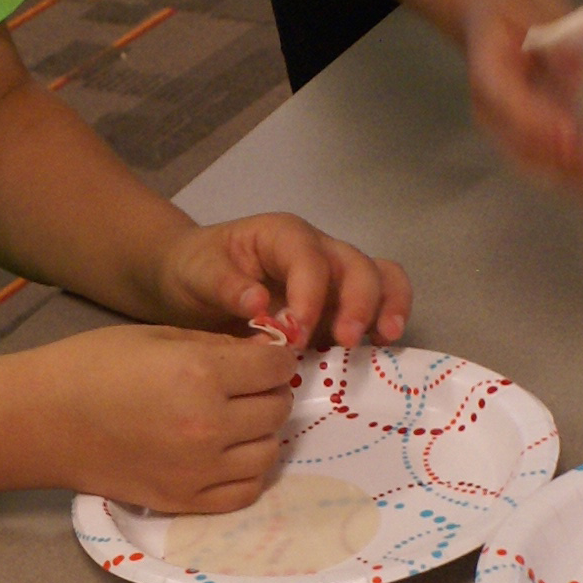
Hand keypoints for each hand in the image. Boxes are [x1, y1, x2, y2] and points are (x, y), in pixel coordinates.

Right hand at [26, 320, 296, 511]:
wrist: (44, 421)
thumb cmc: (93, 366)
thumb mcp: (159, 336)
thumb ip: (217, 347)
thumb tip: (266, 355)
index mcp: (201, 374)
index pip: (275, 367)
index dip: (275, 357)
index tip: (263, 357)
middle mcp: (209, 426)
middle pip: (276, 409)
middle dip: (269, 392)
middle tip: (247, 386)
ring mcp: (200, 470)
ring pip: (269, 452)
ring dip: (261, 433)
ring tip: (236, 420)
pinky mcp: (186, 501)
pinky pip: (246, 490)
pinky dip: (247, 471)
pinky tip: (228, 454)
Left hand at [150, 212, 412, 353]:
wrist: (195, 281)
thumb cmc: (198, 269)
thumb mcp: (199, 273)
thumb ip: (227, 287)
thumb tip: (259, 306)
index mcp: (282, 236)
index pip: (309, 259)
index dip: (310, 295)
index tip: (296, 334)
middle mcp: (318, 250)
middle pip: (355, 264)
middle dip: (357, 302)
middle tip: (344, 340)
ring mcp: (335, 276)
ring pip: (379, 277)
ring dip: (386, 307)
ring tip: (384, 339)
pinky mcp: (341, 303)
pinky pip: (378, 301)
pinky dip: (386, 318)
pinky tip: (381, 347)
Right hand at [460, 0, 582, 210]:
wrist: (495, 17)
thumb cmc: (510, 10)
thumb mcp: (527, 9)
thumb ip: (550, 41)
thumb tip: (574, 73)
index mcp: (489, 79)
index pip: (511, 108)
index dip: (539, 125)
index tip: (571, 135)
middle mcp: (501, 117)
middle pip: (531, 151)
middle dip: (574, 164)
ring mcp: (524, 133)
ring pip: (553, 167)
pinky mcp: (550, 136)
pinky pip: (570, 165)